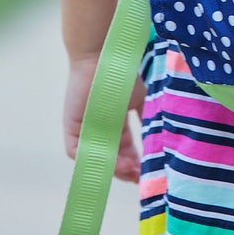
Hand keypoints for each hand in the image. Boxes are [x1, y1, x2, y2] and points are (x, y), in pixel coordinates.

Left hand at [63, 56, 144, 183]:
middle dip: (126, 171)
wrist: (103, 57)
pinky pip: (77, 152)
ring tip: (129, 169)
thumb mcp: (141, 100)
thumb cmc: (123, 74)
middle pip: (112, 159)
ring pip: (98, 158)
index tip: (147, 172)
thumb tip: (160, 138)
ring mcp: (86, 131)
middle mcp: (100, 130)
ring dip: (113, 167)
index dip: (136, 163)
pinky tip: (111, 162)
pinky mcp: (73, 128)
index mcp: (116, 124)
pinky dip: (92, 159)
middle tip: (140, 177)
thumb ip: (147, 118)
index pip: (126, 151)